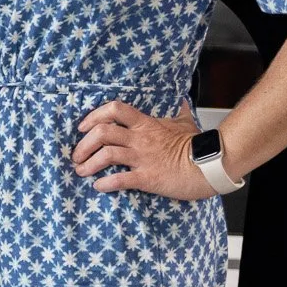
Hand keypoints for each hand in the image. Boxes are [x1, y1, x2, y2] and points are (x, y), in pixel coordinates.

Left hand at [71, 100, 215, 199]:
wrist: (211, 166)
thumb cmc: (198, 146)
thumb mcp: (185, 124)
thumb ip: (179, 112)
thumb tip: (182, 101)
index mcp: (145, 125)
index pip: (113, 110)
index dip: (93, 116)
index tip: (83, 127)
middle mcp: (140, 140)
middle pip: (102, 134)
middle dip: (83, 145)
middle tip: (76, 156)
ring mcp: (143, 158)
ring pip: (107, 155)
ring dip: (89, 164)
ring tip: (81, 172)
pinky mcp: (148, 178)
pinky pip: (121, 179)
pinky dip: (106, 183)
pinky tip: (99, 186)